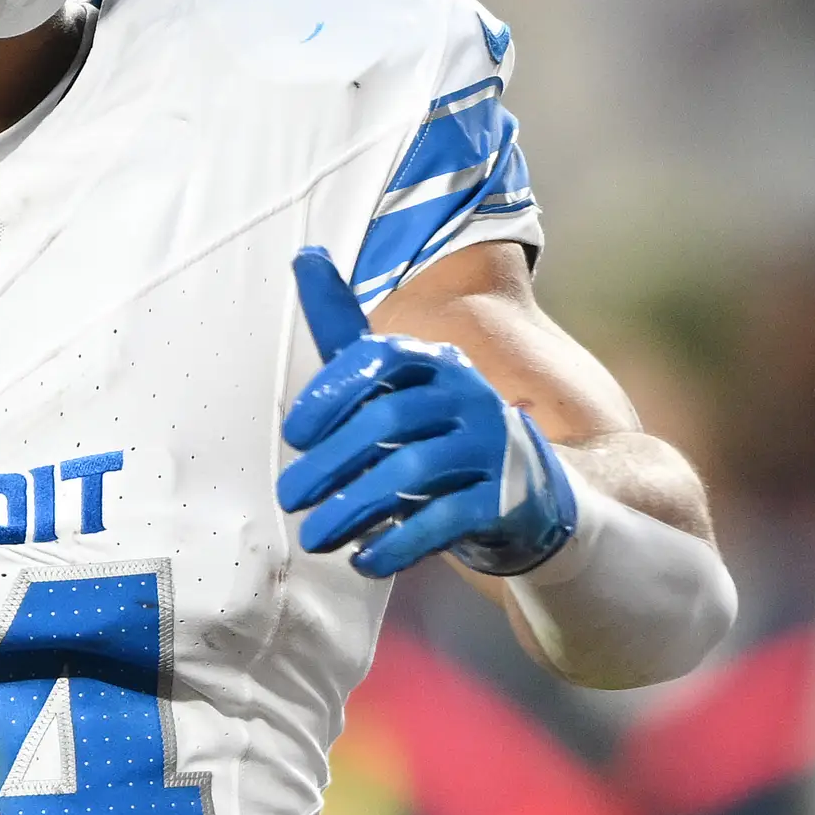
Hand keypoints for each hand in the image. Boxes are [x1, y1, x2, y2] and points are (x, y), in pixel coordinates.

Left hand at [280, 247, 575, 577]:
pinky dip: (399, 544)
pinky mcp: (504, 500)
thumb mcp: (393, 381)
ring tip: (313, 537)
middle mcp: (468, 396)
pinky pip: (445, 522)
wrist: (525, 494)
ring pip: (410, 474)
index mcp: (436, 362)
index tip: (292, 435)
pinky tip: (364, 561)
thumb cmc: (435, 430)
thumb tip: (305, 253)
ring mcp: (491, 448)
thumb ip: (345, 332)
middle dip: (328, 465)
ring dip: (351, 510)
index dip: (329, 394)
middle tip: (288, 498)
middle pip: (386, 424)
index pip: (379, 359)